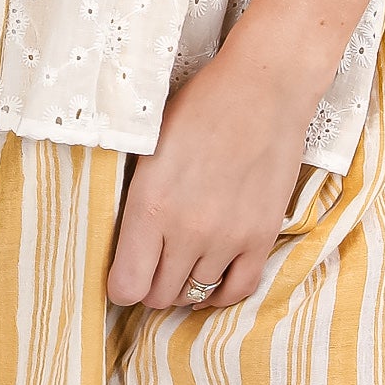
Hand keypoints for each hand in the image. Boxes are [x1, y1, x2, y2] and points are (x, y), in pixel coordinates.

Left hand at [104, 32, 322, 311]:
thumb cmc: (200, 105)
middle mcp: (187, 231)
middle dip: (151, 285)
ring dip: (185, 284)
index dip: (121, 284)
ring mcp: (228, 238)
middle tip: (153, 264)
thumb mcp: (148, 143)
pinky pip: (239, 290)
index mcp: (150, 205)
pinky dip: (222, 291)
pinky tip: (214, 275)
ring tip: (182, 261)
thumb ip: (136, 197)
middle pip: (159, 296)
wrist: (263, 88)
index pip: (125, 286)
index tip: (125, 270)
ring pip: (196, 295)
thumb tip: (123, 237)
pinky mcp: (262, 236)